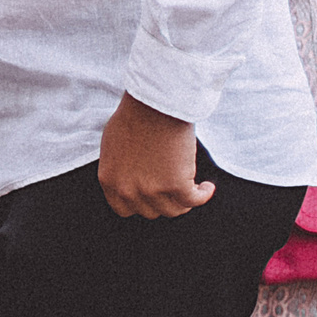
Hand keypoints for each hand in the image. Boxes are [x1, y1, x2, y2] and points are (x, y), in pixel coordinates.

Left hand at [97, 93, 214, 217]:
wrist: (153, 104)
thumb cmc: (134, 117)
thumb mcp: (113, 146)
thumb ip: (118, 169)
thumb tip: (129, 181)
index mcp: (109, 180)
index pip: (123, 209)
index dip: (139, 203)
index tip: (151, 196)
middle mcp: (128, 190)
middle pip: (150, 212)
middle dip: (161, 200)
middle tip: (171, 187)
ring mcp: (152, 190)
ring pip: (174, 210)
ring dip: (183, 200)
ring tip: (190, 185)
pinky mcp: (177, 186)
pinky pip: (195, 201)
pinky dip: (204, 194)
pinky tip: (207, 186)